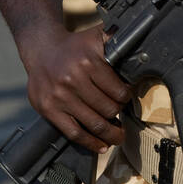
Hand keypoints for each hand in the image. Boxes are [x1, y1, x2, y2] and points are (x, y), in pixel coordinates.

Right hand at [22, 25, 131, 153]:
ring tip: (118, 136)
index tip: (127, 99)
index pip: (117, 91)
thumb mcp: (95, 37)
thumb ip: (116, 39)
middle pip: (107, 108)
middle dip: (118, 114)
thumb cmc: (74, 46)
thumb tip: (140, 46)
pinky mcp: (49, 110)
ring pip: (94, 123)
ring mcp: (60, 97)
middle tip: (122, 116)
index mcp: (88, 62)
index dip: (126, 98)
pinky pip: (74, 133)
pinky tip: (101, 146)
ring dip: (111, 134)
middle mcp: (73, 80)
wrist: (42, 50)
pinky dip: (90, 142)